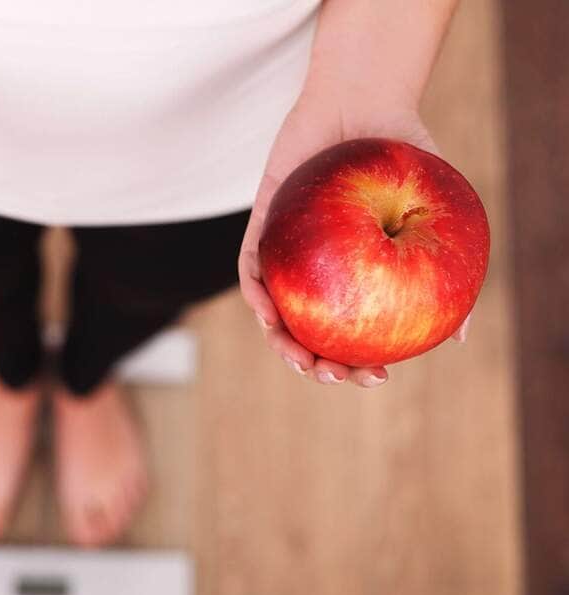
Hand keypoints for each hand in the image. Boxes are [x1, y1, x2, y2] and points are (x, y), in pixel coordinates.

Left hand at [238, 90, 468, 386]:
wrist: (364, 99)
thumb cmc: (403, 154)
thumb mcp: (435, 211)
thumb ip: (444, 268)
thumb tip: (460, 336)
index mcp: (355, 274)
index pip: (352, 332)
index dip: (359, 362)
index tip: (376, 376)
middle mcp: (319, 269)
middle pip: (309, 331)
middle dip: (316, 365)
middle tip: (334, 376)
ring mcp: (287, 251)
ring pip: (275, 311)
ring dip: (281, 342)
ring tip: (301, 360)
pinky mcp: (261, 226)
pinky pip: (251, 267)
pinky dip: (257, 294)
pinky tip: (268, 312)